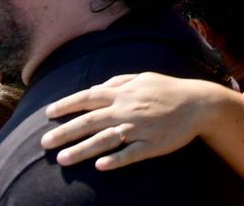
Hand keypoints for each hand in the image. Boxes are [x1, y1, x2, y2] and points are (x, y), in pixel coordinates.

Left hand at [40, 72, 206, 169]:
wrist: (200, 103)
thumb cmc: (169, 90)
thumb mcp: (145, 77)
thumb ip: (121, 81)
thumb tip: (100, 86)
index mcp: (124, 92)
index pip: (88, 97)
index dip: (66, 105)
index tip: (48, 114)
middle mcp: (128, 109)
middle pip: (90, 121)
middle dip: (64, 131)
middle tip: (44, 143)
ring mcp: (139, 128)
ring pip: (105, 139)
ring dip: (82, 150)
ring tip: (62, 159)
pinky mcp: (152, 144)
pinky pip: (130, 153)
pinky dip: (115, 159)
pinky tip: (100, 166)